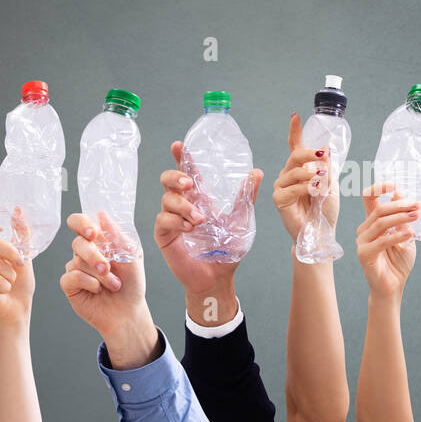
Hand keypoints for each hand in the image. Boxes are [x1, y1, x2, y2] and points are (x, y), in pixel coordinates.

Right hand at [0, 214, 34, 329]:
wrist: (19, 308)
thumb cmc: (20, 283)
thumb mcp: (25, 255)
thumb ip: (21, 234)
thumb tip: (18, 210)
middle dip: (9, 251)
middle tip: (21, 263)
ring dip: (11, 274)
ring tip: (10, 282)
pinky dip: (6, 285)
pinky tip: (3, 291)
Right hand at [61, 212, 156, 369]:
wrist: (128, 311)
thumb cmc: (131, 283)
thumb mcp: (131, 256)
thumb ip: (117, 235)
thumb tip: (102, 214)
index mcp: (98, 241)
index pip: (80, 222)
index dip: (81, 223)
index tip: (93, 232)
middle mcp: (84, 252)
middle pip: (78, 243)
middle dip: (95, 256)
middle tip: (108, 268)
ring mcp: (75, 268)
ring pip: (77, 261)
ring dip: (99, 274)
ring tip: (114, 284)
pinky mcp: (69, 284)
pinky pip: (71, 276)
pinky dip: (88, 282)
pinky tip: (98, 290)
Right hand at [155, 141, 262, 324]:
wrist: (219, 276)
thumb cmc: (227, 250)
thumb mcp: (241, 220)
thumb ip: (246, 197)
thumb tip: (257, 172)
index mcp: (199, 198)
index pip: (188, 172)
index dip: (182, 158)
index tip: (179, 145)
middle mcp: (183, 205)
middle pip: (168, 180)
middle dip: (176, 176)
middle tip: (190, 184)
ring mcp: (171, 219)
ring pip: (167, 199)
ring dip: (184, 206)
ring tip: (200, 220)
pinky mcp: (164, 235)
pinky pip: (163, 220)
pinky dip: (177, 221)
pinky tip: (190, 229)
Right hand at [273, 113, 334, 237]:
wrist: (321, 232)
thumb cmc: (324, 210)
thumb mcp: (331, 185)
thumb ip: (327, 167)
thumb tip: (326, 146)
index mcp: (301, 169)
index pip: (295, 146)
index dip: (294, 131)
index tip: (295, 116)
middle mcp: (288, 175)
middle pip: (296, 156)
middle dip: (310, 153)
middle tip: (323, 156)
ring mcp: (282, 186)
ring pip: (295, 171)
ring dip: (312, 175)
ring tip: (322, 182)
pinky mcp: (279, 199)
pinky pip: (292, 187)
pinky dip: (306, 187)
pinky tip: (315, 191)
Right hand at [356, 182, 417, 298]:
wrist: (393, 288)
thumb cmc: (398, 263)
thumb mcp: (405, 235)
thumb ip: (401, 217)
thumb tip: (400, 193)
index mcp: (372, 223)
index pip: (369, 197)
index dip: (379, 187)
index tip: (395, 184)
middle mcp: (364, 230)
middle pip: (379, 209)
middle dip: (400, 204)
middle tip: (417, 205)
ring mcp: (362, 242)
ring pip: (380, 222)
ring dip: (400, 217)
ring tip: (417, 216)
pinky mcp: (364, 254)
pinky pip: (381, 240)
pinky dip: (397, 235)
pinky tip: (410, 234)